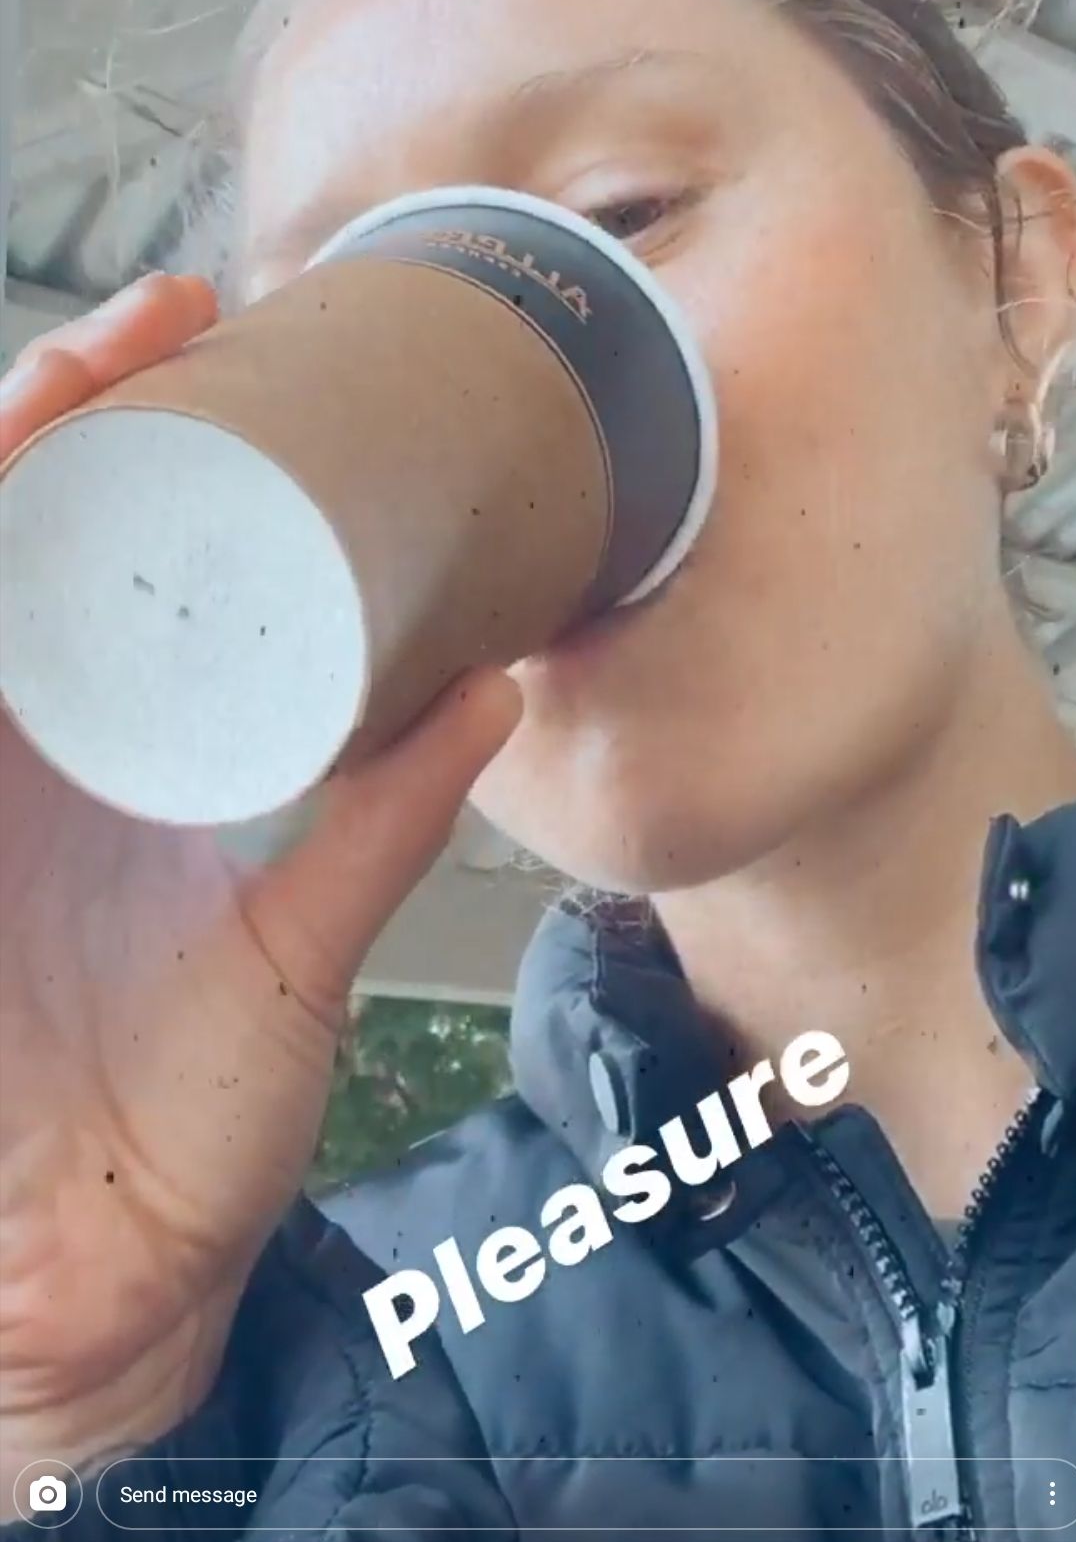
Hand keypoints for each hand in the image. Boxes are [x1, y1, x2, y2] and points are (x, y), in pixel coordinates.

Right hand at [0, 275, 522, 1481]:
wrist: (104, 1276)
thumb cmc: (189, 1118)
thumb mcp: (303, 937)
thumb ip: (388, 820)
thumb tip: (501, 692)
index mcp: (104, 750)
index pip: (104, 553)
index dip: (139, 437)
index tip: (215, 343)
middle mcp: (17, 746)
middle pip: (20, 534)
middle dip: (70, 412)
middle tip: (164, 325)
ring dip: (9, 471)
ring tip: (83, 378)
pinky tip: (6, 511)